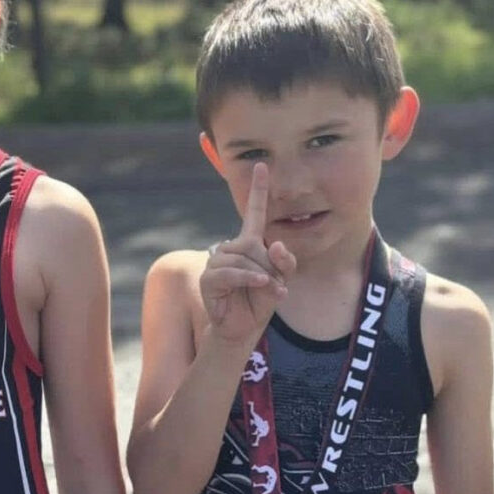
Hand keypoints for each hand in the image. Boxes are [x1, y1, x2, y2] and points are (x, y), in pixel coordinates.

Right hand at [200, 162, 295, 344]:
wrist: (242, 328)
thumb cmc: (260, 301)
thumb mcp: (281, 280)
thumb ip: (285, 262)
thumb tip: (276, 244)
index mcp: (248, 244)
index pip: (254, 213)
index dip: (258, 190)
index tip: (261, 165)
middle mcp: (231, 248)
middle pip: (255, 246)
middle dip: (269, 267)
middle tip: (274, 286)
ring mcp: (217, 262)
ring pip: (244, 260)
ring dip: (260, 276)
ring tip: (267, 290)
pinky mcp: (209, 279)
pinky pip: (231, 272)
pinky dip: (248, 279)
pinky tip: (260, 285)